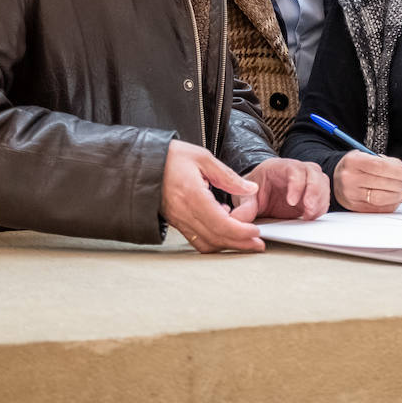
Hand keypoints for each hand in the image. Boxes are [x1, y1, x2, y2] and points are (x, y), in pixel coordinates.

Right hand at [161, 139, 263, 253]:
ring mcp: (178, 220)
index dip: (241, 232)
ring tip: (245, 240)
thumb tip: (250, 189)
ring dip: (227, 245)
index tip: (256, 232)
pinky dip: (213, 240)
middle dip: (240, 244)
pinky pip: (196, 239)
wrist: (143, 163)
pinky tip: (224, 229)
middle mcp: (184, 213)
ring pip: (206, 243)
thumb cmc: (170, 157)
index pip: (221, 223)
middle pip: (215, 238)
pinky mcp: (176, 223)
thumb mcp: (203, 158)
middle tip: (258, 244)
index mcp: (192, 196)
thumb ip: (228, 176)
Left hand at [237, 157, 329, 219]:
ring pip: (322, 183)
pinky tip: (311, 216)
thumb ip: (245, 206)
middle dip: (314, 191)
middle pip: (314, 173)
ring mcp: (307, 181)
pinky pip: (323, 197)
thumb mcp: (245, 197)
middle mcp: (297, 170)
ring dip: (319, 200)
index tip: (291, 201)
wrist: (260, 195)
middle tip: (308, 208)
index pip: (294, 169)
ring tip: (309, 215)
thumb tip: (239, 219)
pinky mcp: (312, 194)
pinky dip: (320, 207)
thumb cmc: (254, 191)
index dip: (297, 184)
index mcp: (279, 167)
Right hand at [333, 151, 401, 211]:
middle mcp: (349, 179)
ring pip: (380, 198)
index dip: (398, 171)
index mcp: (353, 162)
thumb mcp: (366, 156)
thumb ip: (386, 162)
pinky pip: (377, 209)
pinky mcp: (354, 207)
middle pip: (381, 184)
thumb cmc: (356, 166)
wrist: (336, 179)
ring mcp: (350, 195)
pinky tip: (395, 199)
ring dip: (397, 196)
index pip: (379, 166)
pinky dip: (390, 205)